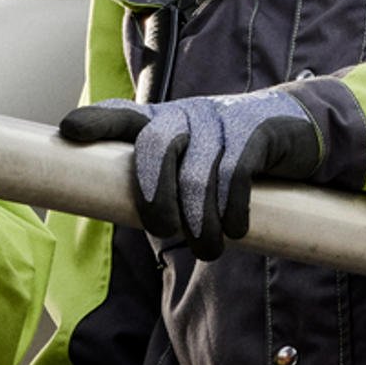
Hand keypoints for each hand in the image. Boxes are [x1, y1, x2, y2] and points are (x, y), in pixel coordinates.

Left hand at [60, 89, 322, 259]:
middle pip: (156, 147)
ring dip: (200, 222)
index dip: (96, 122)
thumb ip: (162, 182)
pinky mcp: (253, 132)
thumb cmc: (226, 155)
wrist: (295, 128)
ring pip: (197, 174)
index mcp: (161, 122)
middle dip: (154, 196)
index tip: (70, 131)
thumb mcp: (189, 159)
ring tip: (208, 250)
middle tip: (164, 231)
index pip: (121, 116)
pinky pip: (235, 174)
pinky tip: (235, 229)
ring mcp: (219, 121)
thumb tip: (146, 226)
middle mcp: (185, 115)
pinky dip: (232, 210)